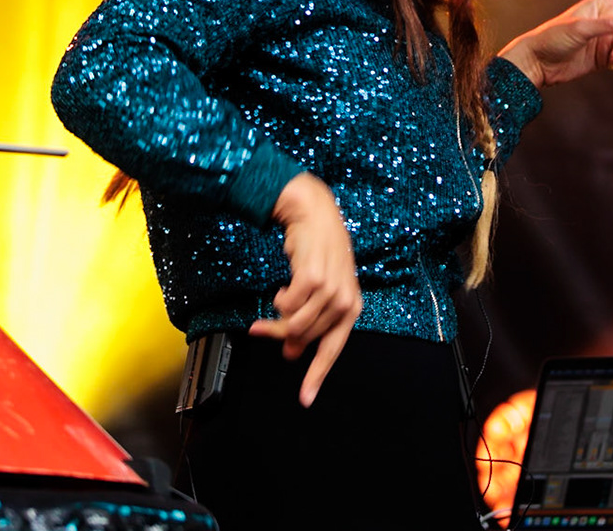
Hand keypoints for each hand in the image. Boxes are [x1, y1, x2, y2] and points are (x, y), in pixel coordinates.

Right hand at [248, 172, 361, 406]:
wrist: (313, 213)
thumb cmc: (318, 251)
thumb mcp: (319, 289)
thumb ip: (310, 320)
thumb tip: (293, 352)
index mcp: (351, 307)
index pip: (333, 349)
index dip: (318, 375)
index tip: (306, 399)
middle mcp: (345, 301)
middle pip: (306, 338)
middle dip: (281, 337)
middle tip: (261, 330)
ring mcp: (331, 290)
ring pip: (295, 325)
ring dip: (276, 320)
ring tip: (269, 310)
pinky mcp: (314, 278)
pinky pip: (287, 306)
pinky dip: (278, 301)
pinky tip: (281, 291)